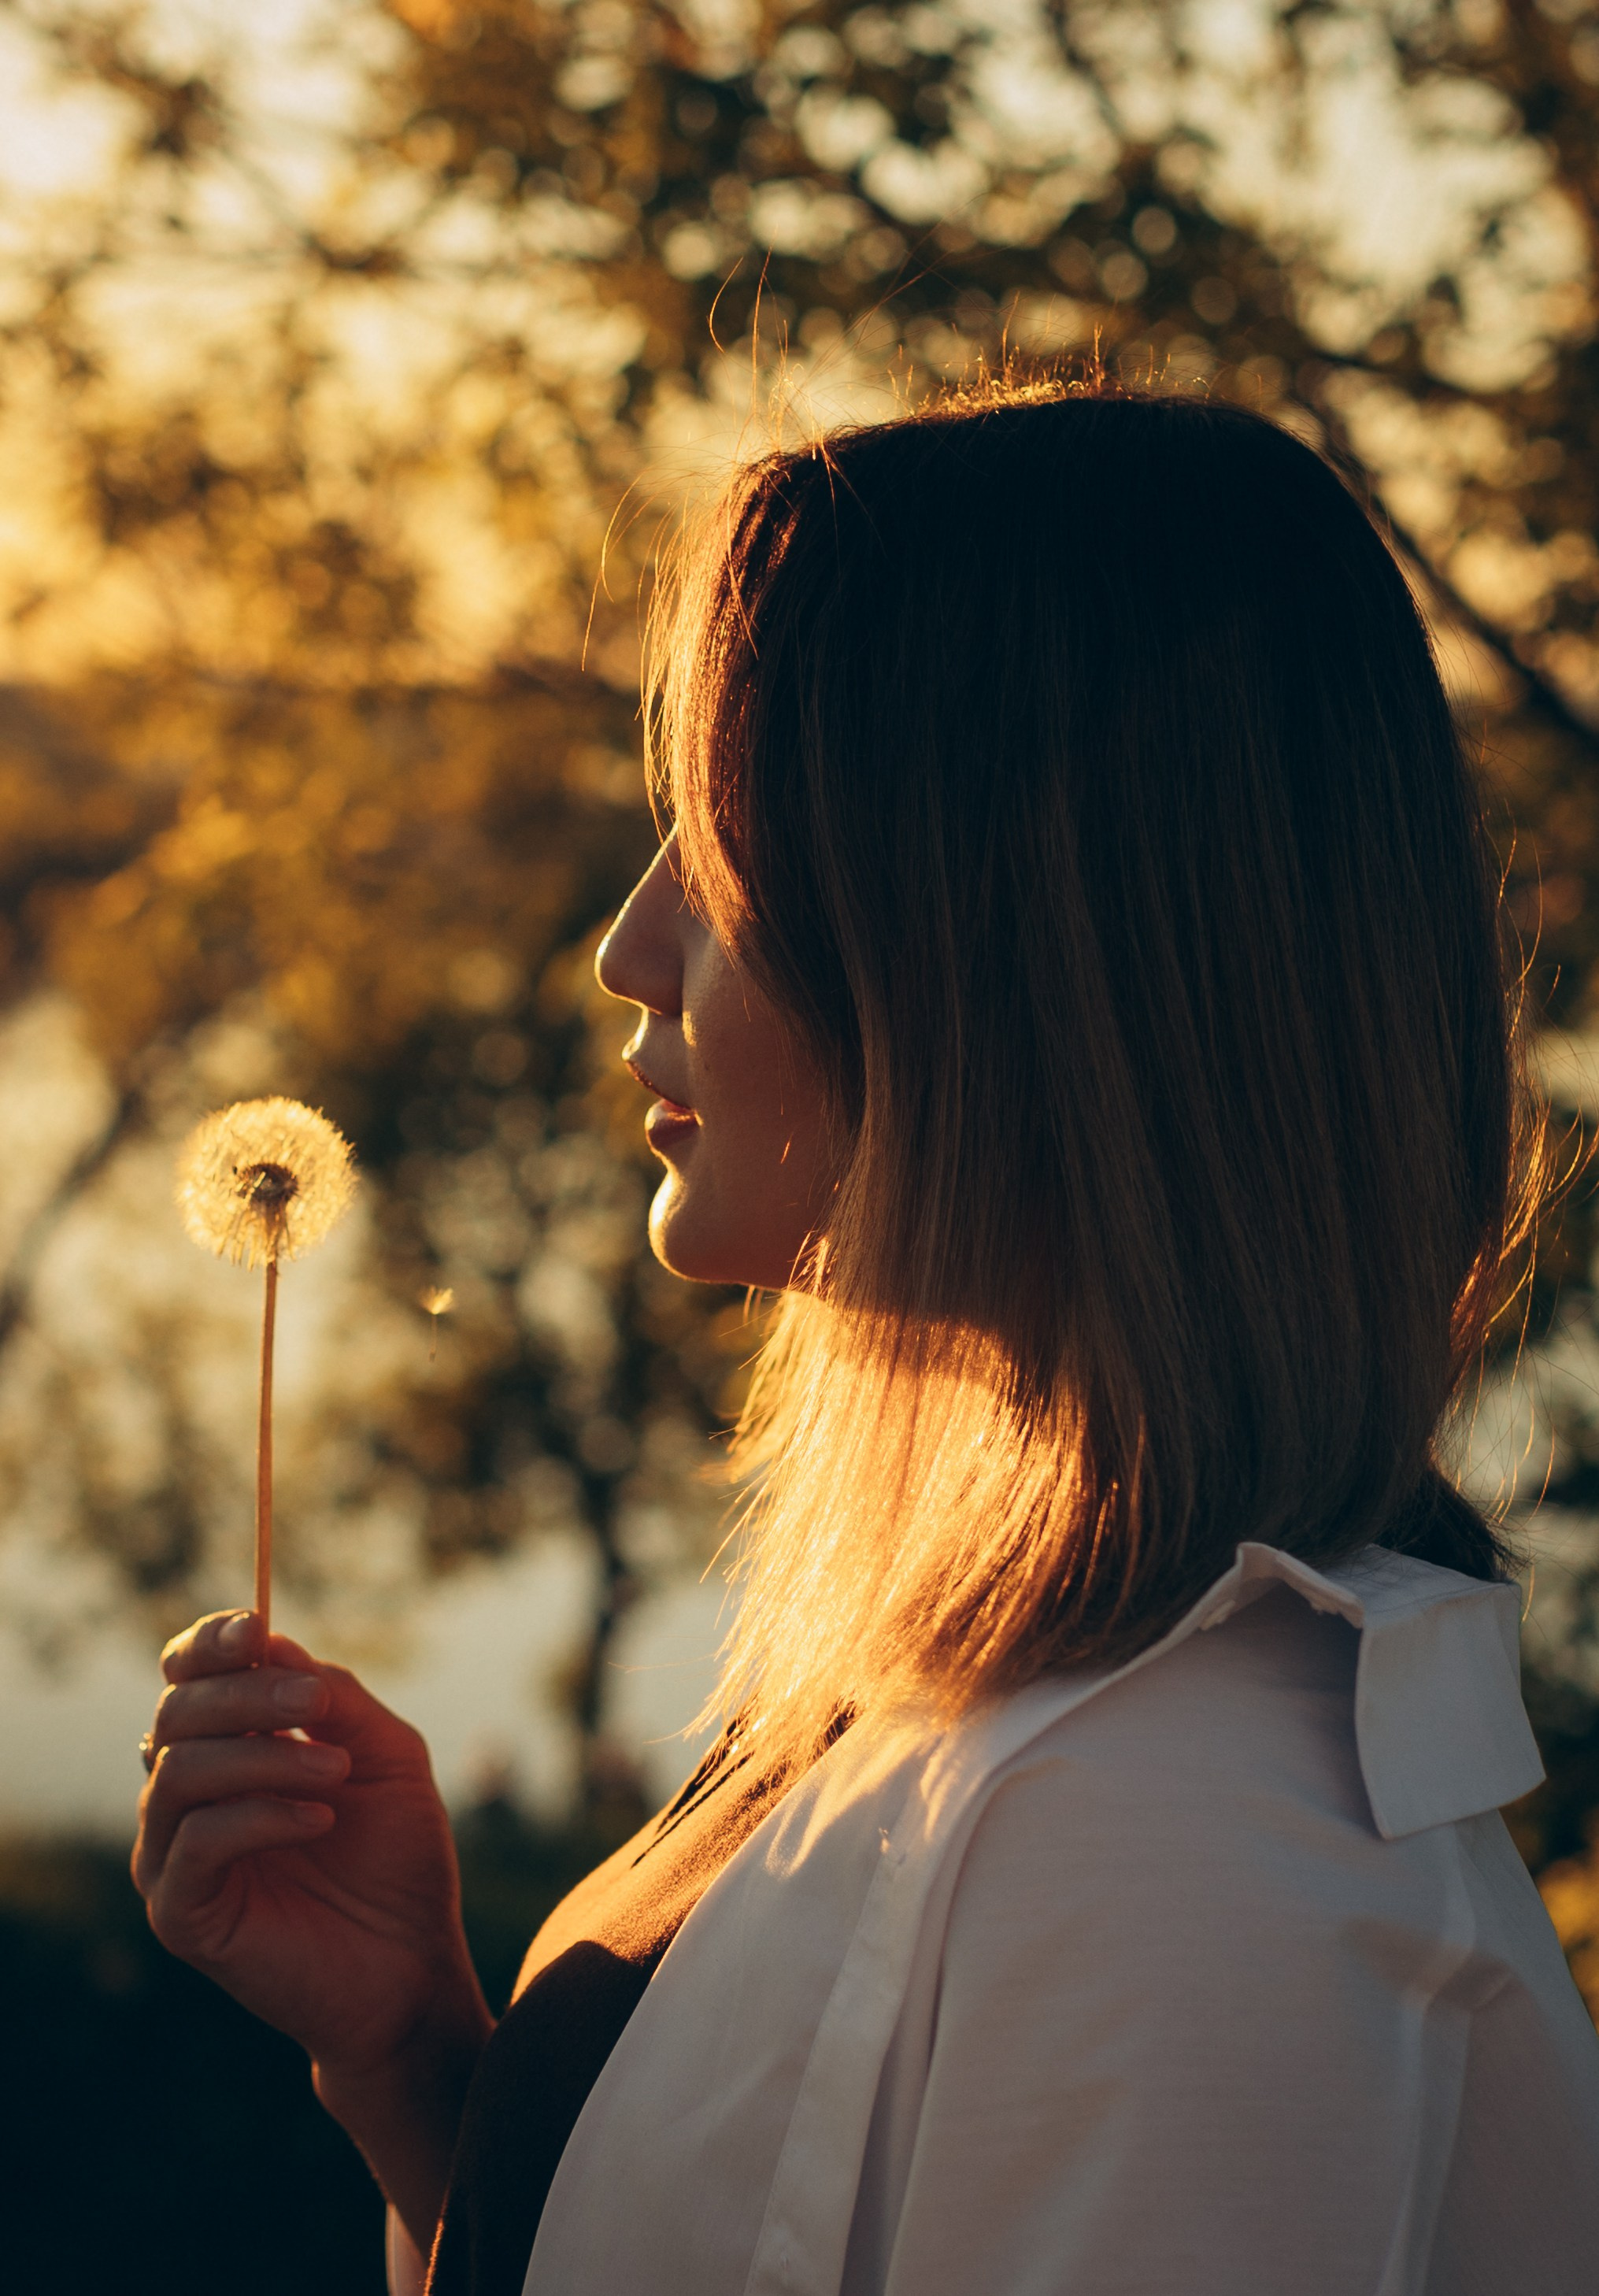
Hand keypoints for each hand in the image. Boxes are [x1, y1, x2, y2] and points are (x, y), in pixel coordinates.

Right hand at [133, 1611, 490, 2138]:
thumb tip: (272, 1641)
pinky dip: (260, 1815)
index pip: (185, 1678)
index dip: (210, 1644)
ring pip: (179, 1771)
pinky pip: (195, 1841)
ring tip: (336, 1772)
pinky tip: (321, 1819)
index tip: (257, 1628)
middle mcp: (185, 1798)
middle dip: (248, 1693)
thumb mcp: (384, 1755)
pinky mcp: (179, 1913)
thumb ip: (335, 1697)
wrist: (411, 1966)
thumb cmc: (397, 1858)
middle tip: (317, 1702)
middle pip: (176, 1714)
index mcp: (228, 1748)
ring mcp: (172, 1856)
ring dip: (264, 1755)